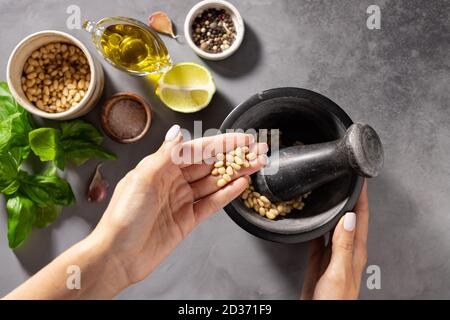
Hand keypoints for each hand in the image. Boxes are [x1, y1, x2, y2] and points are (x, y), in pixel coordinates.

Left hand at [93, 125, 267, 287]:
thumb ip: (166, 154)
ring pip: (213, 183)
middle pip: (209, 165)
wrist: (119, 255)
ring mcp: (182, 200)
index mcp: (160, 167)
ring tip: (255, 165)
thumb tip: (177, 131)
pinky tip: (240, 185)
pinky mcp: (188, 219)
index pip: (197, 150)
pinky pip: (211, 203)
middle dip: (233, 157)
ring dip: (235, 174)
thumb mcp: (143, 177)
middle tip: (256, 151)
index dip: (221, 143)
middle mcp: (172, 181)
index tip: (241, 138)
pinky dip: (226, 194)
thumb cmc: (124, 216)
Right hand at [300, 181, 368, 299]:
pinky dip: (316, 228)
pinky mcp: (318, 263)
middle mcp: (345, 252)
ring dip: (333, 212)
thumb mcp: (339, 271)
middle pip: (348, 219)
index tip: (360, 181)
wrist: (319, 315)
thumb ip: (343, 245)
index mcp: (354, 252)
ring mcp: (332, 257)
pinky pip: (318, 240)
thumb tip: (348, 218)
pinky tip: (312, 222)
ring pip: (333, 227)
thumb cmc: (334, 301)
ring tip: (329, 195)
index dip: (362, 198)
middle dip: (348, 200)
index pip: (361, 218)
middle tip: (344, 181)